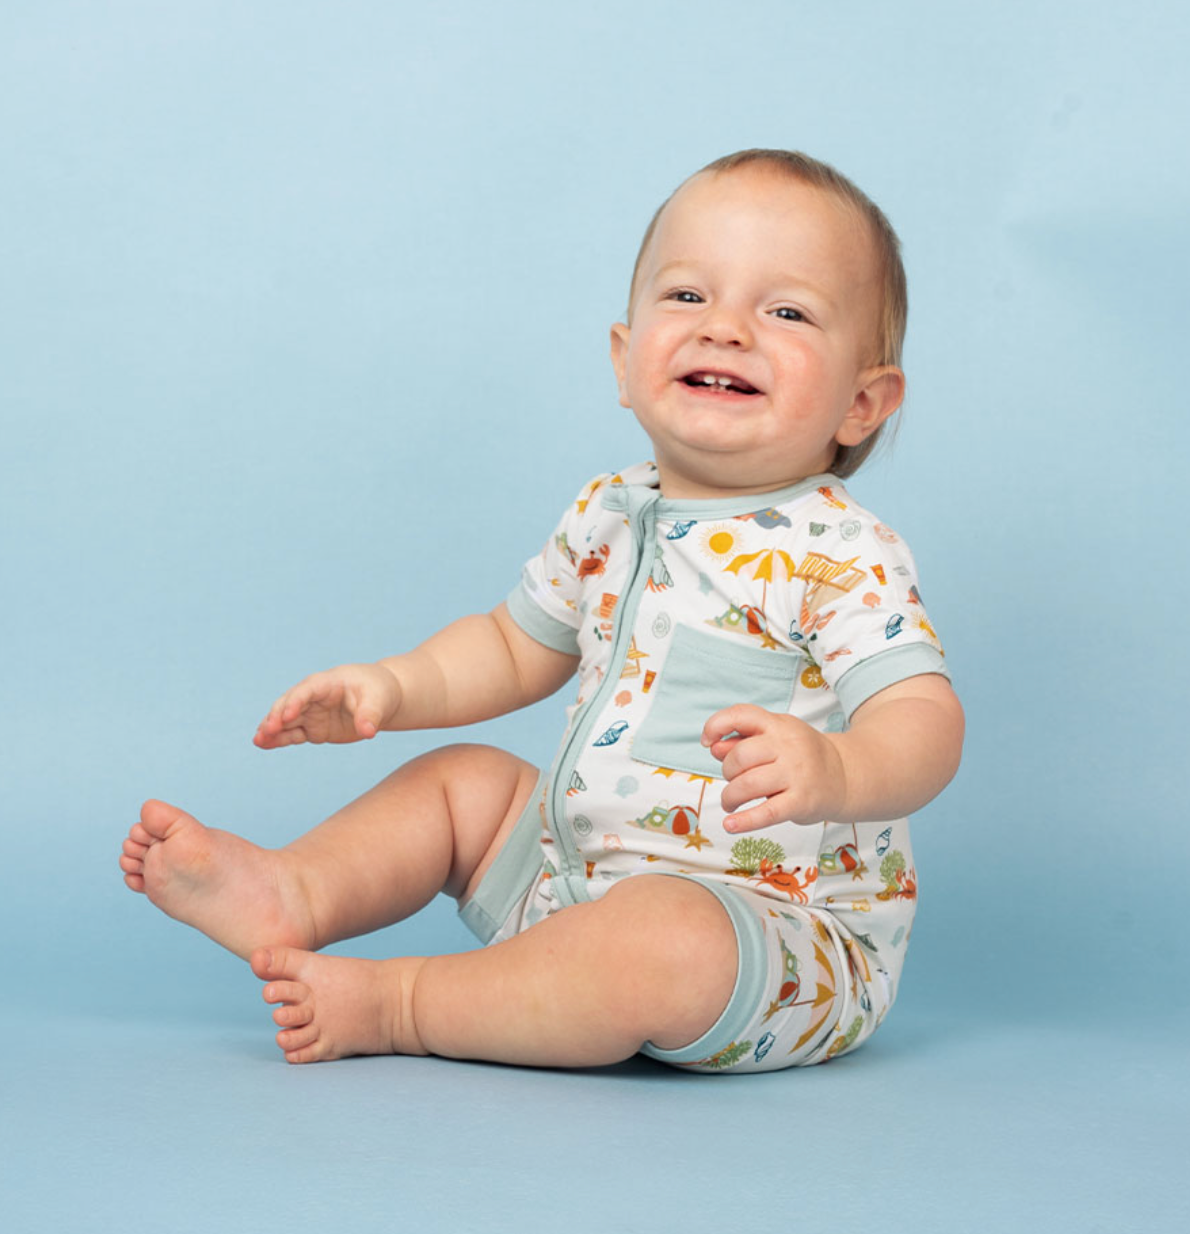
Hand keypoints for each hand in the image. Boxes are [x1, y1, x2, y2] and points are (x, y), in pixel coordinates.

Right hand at [254, 663, 402, 747]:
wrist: (381, 699)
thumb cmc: (379, 691)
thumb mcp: (378, 700)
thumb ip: (370, 715)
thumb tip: (368, 731)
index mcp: (327, 683)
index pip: (307, 690)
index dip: (296, 701)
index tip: (287, 715)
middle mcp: (313, 697)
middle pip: (290, 704)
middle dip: (277, 716)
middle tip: (266, 731)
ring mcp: (311, 713)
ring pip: (287, 720)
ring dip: (272, 730)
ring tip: (258, 741)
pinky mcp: (313, 728)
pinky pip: (293, 734)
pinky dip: (280, 739)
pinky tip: (265, 745)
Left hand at [701, 704, 845, 831]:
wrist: (847, 776)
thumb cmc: (802, 756)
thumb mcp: (777, 738)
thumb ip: (744, 740)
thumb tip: (714, 747)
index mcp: (779, 724)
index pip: (742, 715)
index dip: (716, 725)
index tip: (707, 742)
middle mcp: (789, 746)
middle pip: (741, 756)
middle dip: (727, 771)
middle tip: (733, 781)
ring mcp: (797, 774)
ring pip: (748, 784)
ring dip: (730, 796)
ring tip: (730, 802)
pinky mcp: (801, 802)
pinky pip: (766, 813)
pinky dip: (744, 821)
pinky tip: (731, 825)